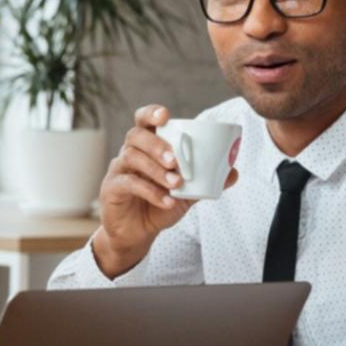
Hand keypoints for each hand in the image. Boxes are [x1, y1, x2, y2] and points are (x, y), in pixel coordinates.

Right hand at [91, 104, 237, 277]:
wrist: (139, 233)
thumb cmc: (160, 204)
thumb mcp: (187, 193)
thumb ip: (206, 181)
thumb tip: (234, 171)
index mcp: (147, 146)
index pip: (144, 120)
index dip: (151, 113)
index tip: (166, 115)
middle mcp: (129, 153)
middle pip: (135, 135)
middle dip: (156, 145)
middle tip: (175, 161)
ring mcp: (118, 170)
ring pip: (131, 158)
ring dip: (156, 170)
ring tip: (176, 184)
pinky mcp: (111, 189)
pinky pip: (128, 184)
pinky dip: (150, 192)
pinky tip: (167, 201)